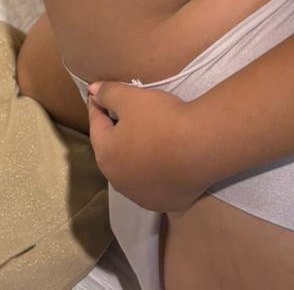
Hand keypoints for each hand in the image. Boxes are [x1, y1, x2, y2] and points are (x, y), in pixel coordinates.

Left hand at [87, 81, 212, 213]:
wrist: (200, 147)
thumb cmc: (161, 120)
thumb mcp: (131, 98)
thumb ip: (108, 93)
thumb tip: (92, 91)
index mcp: (106, 154)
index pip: (96, 124)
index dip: (98, 106)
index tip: (99, 95)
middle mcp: (118, 180)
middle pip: (113, 150)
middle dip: (116, 133)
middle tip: (125, 116)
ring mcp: (140, 195)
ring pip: (132, 171)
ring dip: (134, 156)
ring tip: (146, 139)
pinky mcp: (163, 202)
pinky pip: (154, 184)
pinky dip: (154, 172)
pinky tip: (164, 162)